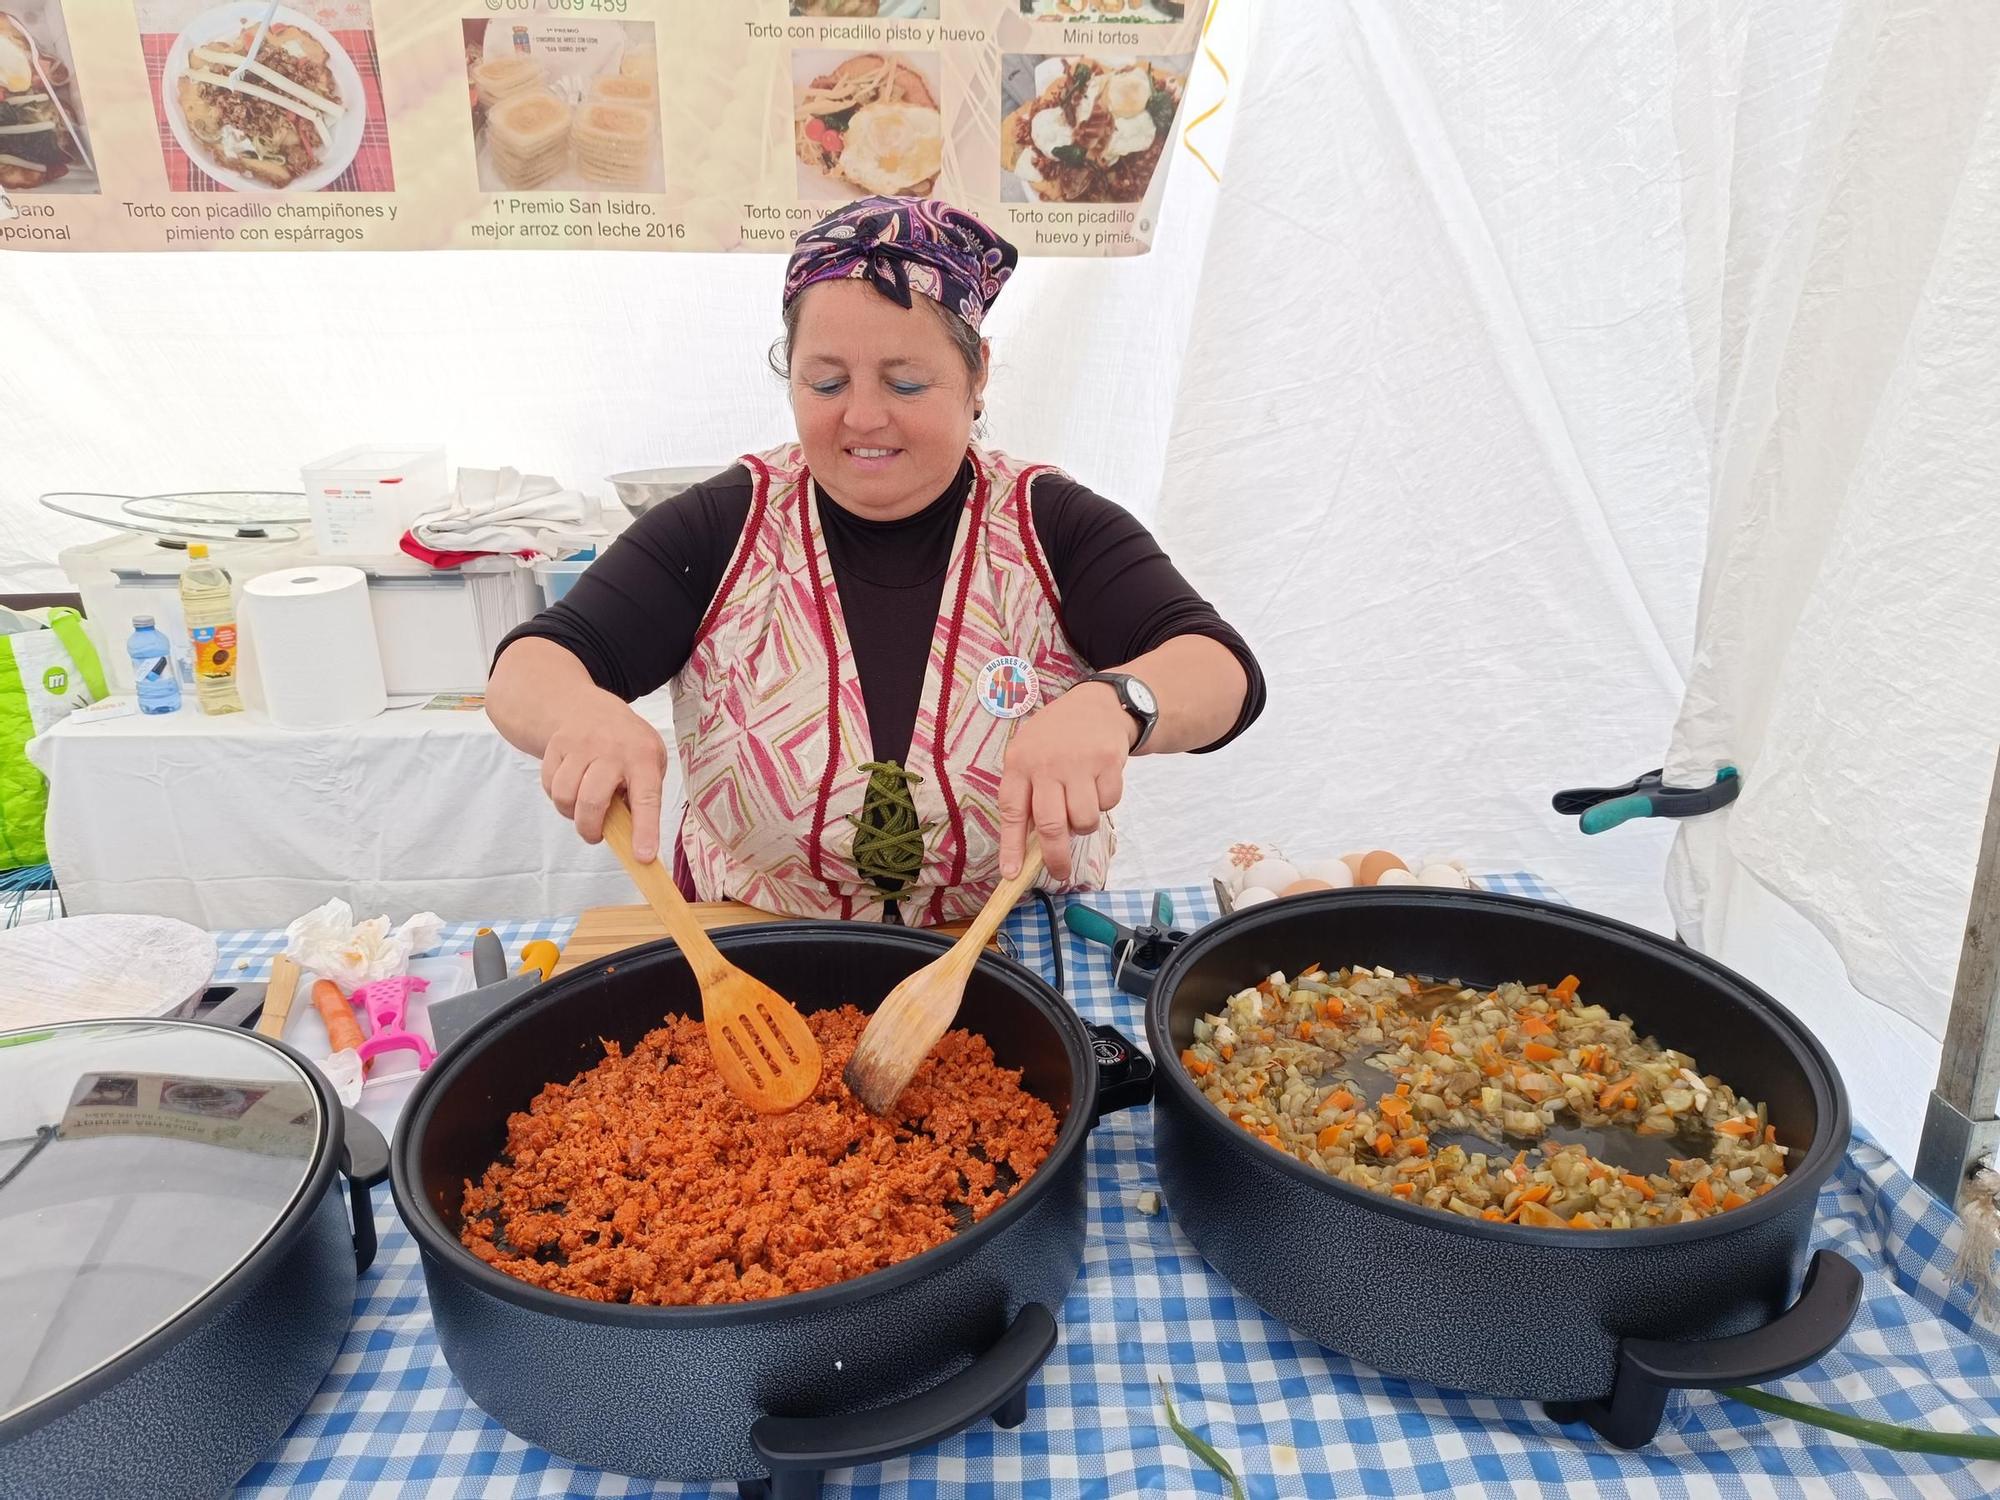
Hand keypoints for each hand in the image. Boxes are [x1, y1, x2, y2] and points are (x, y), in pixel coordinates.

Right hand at [540, 689, 669, 860]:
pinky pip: (550, 786)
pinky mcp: (556, 746)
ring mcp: (581, 745)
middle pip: (593, 802)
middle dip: (590, 829)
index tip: (643, 857)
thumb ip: (641, 793)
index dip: (645, 830)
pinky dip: (557, 796)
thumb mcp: (647, 759)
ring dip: (571, 813)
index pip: (647, 798)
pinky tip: (571, 786)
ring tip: (582, 807)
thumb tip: (630, 834)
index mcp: (643, 756)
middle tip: (595, 835)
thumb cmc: (624, 742)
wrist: (583, 706)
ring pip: (565, 796)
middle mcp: (612, 749)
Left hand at [997, 681, 1132, 882]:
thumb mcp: (1030, 755)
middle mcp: (1047, 763)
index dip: (1011, 847)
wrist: (1096, 704)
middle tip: (1060, 872)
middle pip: (1051, 826)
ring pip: (1084, 821)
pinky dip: (1105, 803)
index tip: (1011, 874)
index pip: (1012, 812)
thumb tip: (1028, 847)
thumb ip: (1027, 794)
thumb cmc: (1055, 739)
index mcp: (1019, 763)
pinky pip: (1109, 804)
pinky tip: (1099, 784)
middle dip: (1056, 857)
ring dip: (1084, 825)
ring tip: (1080, 806)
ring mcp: (1079, 762)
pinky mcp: (1109, 762)